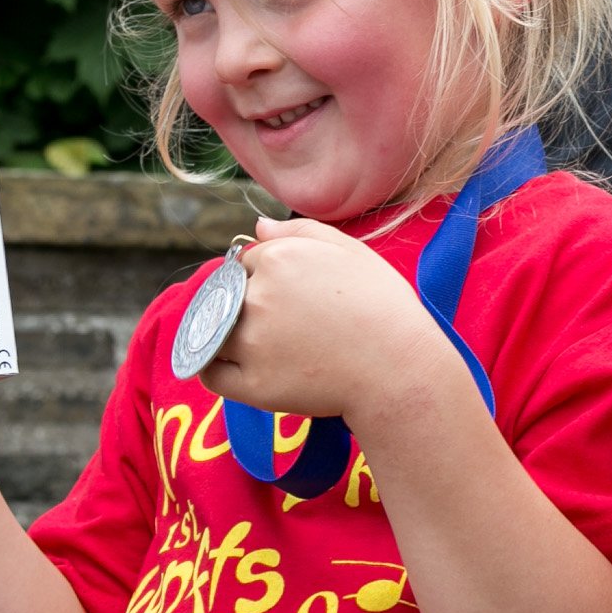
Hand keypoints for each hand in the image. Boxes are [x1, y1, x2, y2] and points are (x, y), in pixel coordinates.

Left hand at [200, 217, 458, 422]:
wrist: (400, 368)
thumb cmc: (384, 306)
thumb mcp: (351, 252)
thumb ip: (299, 231)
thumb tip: (258, 228)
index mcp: (278, 259)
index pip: (248, 263)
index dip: (266, 278)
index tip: (291, 297)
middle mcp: (257, 297)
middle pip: (227, 294)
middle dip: (246, 304)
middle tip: (284, 323)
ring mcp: (250, 342)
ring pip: (212, 330)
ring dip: (226, 333)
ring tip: (265, 345)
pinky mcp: (251, 384)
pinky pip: (211, 372)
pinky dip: (212, 366)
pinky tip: (235, 365)